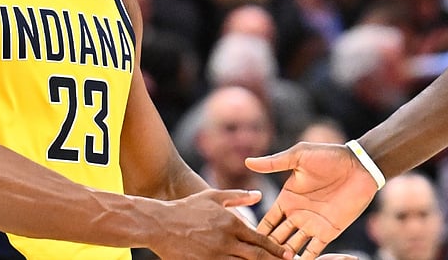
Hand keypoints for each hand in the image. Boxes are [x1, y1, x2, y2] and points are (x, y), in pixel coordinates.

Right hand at [147, 188, 288, 259]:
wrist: (160, 224)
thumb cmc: (187, 208)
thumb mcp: (213, 197)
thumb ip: (238, 196)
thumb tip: (259, 194)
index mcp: (231, 222)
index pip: (260, 239)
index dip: (276, 248)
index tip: (288, 254)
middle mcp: (226, 240)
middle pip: (257, 256)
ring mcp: (216, 255)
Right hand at [245, 142, 379, 259]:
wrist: (359, 166)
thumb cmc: (329, 157)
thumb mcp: (299, 157)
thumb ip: (274, 163)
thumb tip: (248, 162)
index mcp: (287, 198)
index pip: (267, 220)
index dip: (256, 231)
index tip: (243, 242)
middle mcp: (296, 214)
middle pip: (276, 237)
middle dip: (266, 248)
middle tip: (254, 257)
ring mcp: (312, 224)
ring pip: (291, 247)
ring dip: (282, 256)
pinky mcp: (328, 232)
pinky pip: (313, 250)